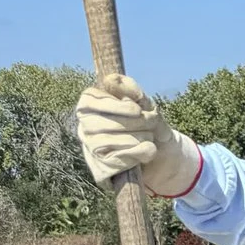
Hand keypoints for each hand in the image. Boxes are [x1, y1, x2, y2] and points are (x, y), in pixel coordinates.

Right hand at [75, 76, 202, 196]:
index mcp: (89, 102)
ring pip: (116, 140)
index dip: (119, 106)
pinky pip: (122, 158)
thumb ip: (129, 88)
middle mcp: (84, 123)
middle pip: (108, 122)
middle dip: (138, 122)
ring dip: (142, 137)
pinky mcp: (102, 164)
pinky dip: (142, 152)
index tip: (138, 109)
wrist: (160, 149)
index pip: (93, 101)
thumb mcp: (143, 101)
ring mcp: (91, 145)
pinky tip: (147, 149)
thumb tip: (110, 80)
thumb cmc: (146, 119)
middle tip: (152, 122)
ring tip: (150, 135)